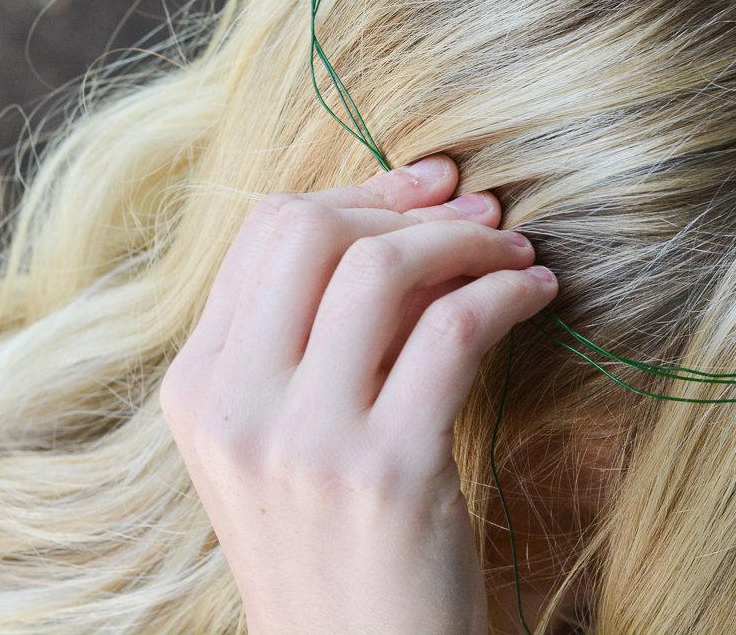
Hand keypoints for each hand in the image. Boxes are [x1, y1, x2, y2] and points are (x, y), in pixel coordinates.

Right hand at [159, 154, 557, 634]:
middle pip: (311, 230)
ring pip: (381, 267)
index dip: (359, 191)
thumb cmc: (336, 550)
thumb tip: (406, 219)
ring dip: (466, 242)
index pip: (266, 232)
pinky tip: (536, 296)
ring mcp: (304, 440)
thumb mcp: (285, 442)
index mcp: (199, 387)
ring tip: (516, 255)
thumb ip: (316, 339)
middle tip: (480, 218)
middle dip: (409, 207)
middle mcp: (235, 406)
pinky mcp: (386, 472)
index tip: (430, 186)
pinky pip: (453, 330)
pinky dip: (506, 293)